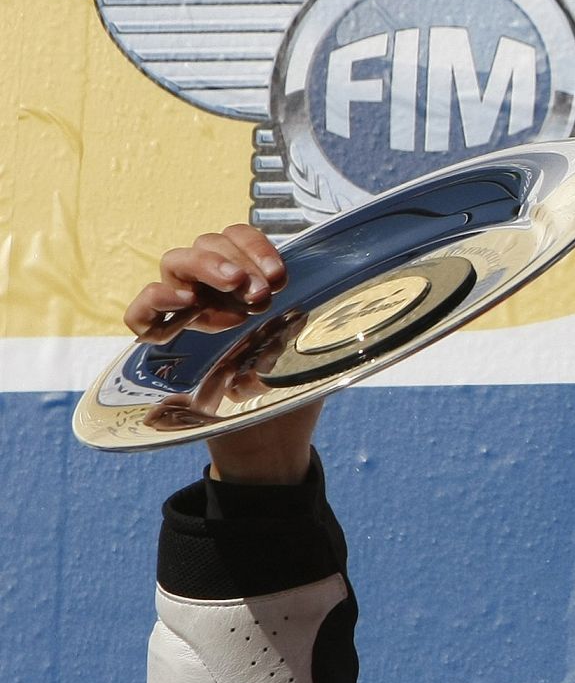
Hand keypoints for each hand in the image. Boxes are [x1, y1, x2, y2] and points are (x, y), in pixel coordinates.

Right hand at [125, 224, 321, 484]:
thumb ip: (304, 318)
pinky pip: (139, 313)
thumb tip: (328, 296)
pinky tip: (182, 303)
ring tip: (233, 287)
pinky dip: (154, 300)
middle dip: (234, 259)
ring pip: (174, 264)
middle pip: (205, 245)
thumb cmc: (290, 392)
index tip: (279, 276)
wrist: (270, 442)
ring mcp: (184, 315)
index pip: (237, 240)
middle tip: (259, 292)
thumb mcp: (304, 348)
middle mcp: (212, 293)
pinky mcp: (161, 345)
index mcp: (245, 287)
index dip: (255, 247)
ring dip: (204, 267)